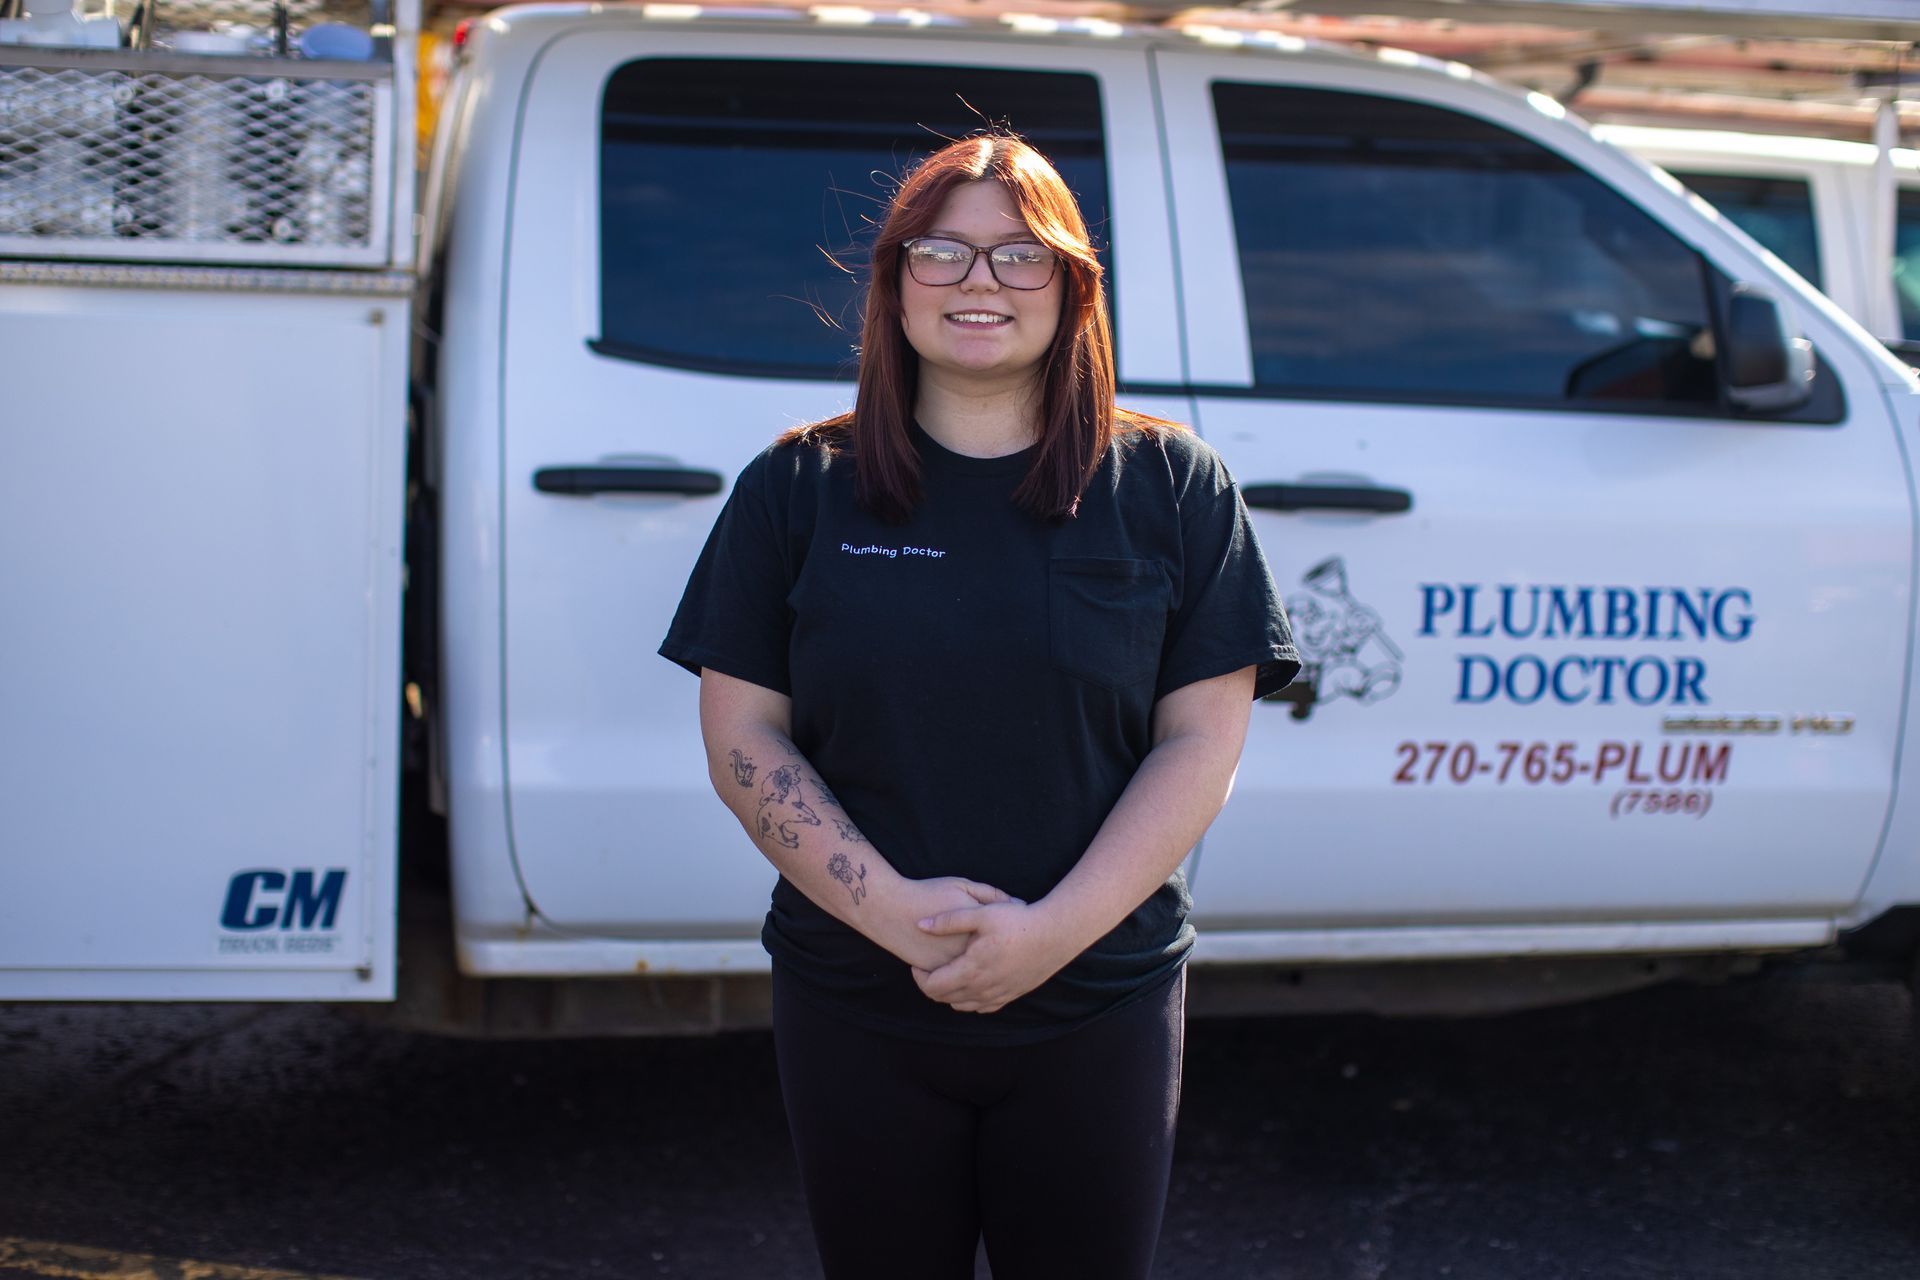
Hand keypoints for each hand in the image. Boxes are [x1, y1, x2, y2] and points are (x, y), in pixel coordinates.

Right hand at [869, 876, 1019, 971]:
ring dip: (992, 973)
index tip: (1020, 928)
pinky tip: (976, 967)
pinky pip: (959, 984)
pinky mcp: (936, 974)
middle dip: (1009, 955)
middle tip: (1013, 947)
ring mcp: (950, 967)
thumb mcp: (964, 886)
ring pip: (980, 978)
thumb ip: (991, 895)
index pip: (1010, 938)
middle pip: (1000, 961)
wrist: (890, 909)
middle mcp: (966, 954)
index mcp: (978, 931)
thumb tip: (1017, 903)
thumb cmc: (928, 893)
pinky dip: (970, 981)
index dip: (1018, 932)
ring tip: (997, 959)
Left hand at [910, 901, 1078, 1013]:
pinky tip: (970, 982)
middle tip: (927, 967)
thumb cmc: (1018, 921)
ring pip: (962, 1006)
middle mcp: (983, 988)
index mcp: (972, 969)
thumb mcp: (982, 913)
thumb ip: (949, 920)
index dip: (918, 977)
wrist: (1055, 934)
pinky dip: (969, 999)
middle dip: (930, 985)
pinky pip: (982, 1008)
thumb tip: (920, 925)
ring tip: (947, 973)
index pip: (933, 987)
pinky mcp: (1010, 996)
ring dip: (949, 994)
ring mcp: (998, 995)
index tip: (916, 962)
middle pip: (944, 999)